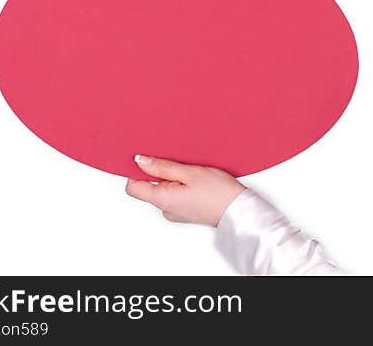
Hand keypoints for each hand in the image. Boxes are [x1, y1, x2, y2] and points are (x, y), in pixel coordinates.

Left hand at [125, 154, 246, 226]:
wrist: (239, 211)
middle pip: (149, 188)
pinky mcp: (185, 212)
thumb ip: (162, 166)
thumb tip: (140, 161)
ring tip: (193, 173)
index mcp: (162, 199)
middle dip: (160, 173)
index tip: (149, 159)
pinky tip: (197, 182)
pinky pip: (176, 196)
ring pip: (164, 191)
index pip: (133, 187)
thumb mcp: (189, 172)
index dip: (137, 172)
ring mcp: (175, 212)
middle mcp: (165, 209)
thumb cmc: (219, 192)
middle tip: (179, 164)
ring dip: (174, 179)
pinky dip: (182, 186)